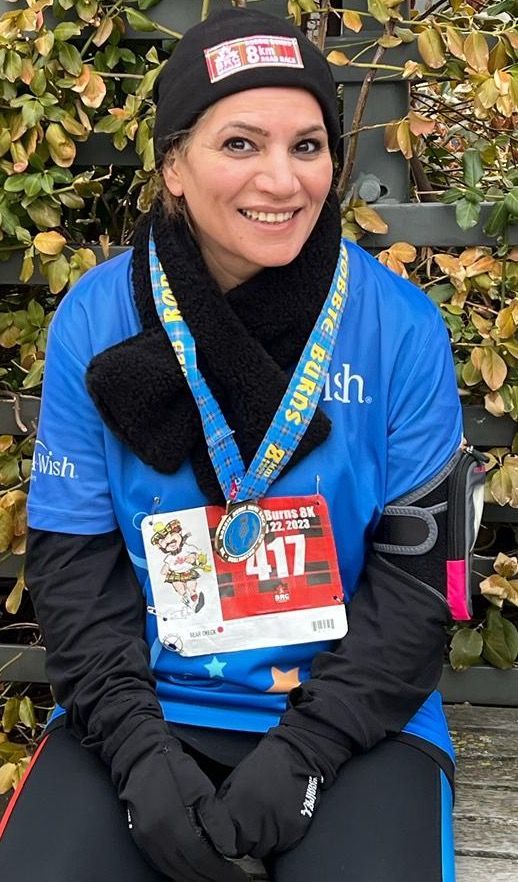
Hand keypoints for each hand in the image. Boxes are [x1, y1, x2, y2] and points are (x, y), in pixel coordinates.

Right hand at [111, 722, 246, 881]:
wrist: (141, 758)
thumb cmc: (172, 768)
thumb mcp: (201, 787)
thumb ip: (215, 819)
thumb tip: (229, 846)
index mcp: (174, 823)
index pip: (203, 860)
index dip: (222, 872)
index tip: (237, 877)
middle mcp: (157, 839)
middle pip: (189, 872)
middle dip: (212, 878)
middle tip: (230, 879)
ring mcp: (147, 842)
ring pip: (176, 872)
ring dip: (197, 878)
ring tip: (215, 877)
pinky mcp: (142, 840)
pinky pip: (163, 865)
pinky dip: (181, 871)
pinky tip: (193, 870)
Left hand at [200, 731, 324, 858]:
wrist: (295, 755)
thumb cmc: (264, 764)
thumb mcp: (236, 778)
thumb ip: (224, 801)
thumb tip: (217, 821)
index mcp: (238, 806)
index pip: (228, 842)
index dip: (231, 839)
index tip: (235, 833)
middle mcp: (256, 820)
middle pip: (247, 848)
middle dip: (247, 840)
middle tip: (252, 825)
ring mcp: (277, 826)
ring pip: (266, 849)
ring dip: (264, 840)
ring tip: (267, 820)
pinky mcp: (294, 828)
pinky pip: (283, 845)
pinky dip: (281, 838)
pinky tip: (279, 820)